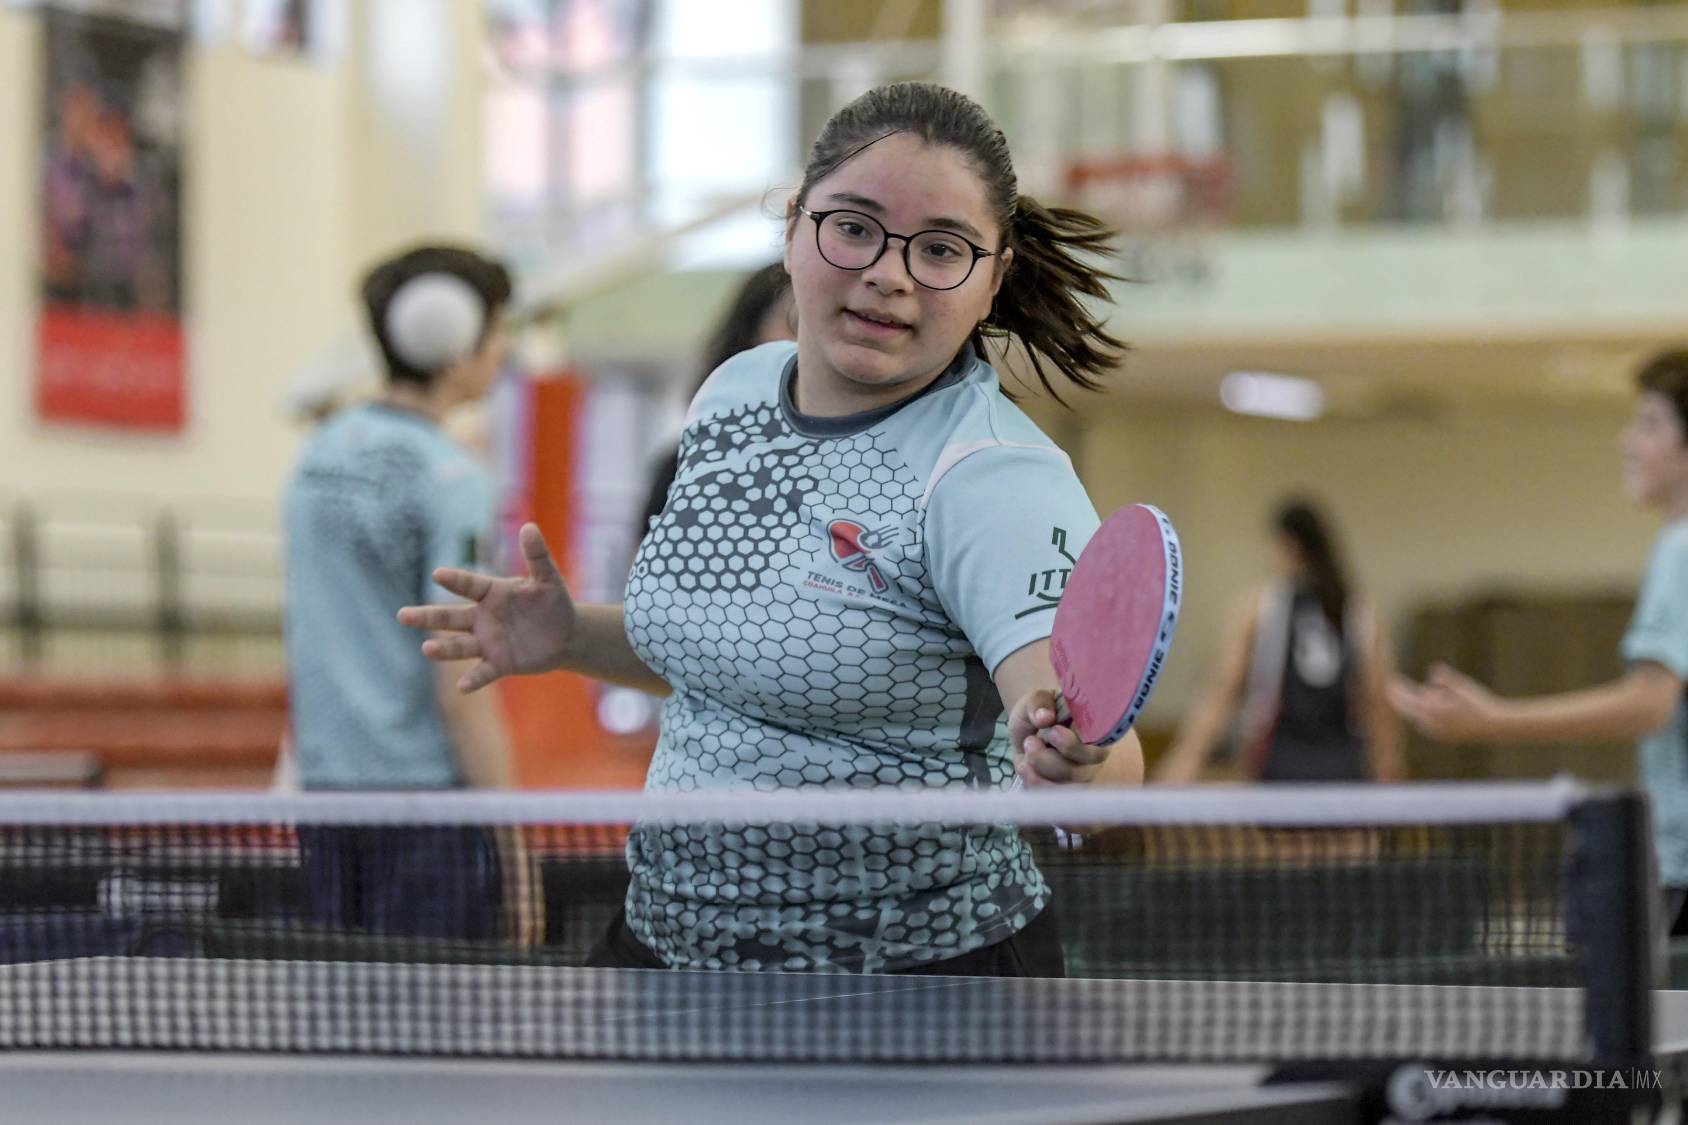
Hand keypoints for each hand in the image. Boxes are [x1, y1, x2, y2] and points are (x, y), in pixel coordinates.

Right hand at [397, 522, 576, 692]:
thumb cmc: (553, 602)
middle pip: (450, 617)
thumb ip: (537, 555)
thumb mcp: (548, 578)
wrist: (565, 634)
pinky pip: (483, 672)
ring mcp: (488, 642)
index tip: (438, 574)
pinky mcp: (500, 664)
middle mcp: (482, 617)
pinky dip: (473, 679)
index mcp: (491, 593)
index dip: (455, 580)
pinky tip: (462, 686)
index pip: (469, 585)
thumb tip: (529, 527)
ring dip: (444, 649)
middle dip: (427, 617)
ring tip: (427, 649)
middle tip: (403, 616)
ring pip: (459, 645)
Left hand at [1007, 689, 1108, 785]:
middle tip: (1031, 741)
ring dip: (1038, 770)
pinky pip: (1049, 799)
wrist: (1027, 729)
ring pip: (1062, 789)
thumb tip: (1044, 717)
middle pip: (1077, 773)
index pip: (1097, 750)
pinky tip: (1024, 766)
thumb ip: (1041, 703)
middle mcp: (1091, 762)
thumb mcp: (1037, 699)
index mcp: (1095, 735)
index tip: (1053, 731)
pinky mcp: (1060, 793)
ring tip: (1026, 749)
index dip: (1074, 746)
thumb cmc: (1039, 712)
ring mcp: (1078, 780)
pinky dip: (1033, 782)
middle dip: (1048, 759)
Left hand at [1386, 663, 1501, 742]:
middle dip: (1400, 699)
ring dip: (1413, 707)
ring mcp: (1437, 733)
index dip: (1398, 690)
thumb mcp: (1463, 686)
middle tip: (1391, 688)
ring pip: (1417, 718)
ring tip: (1414, 696)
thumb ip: (1446, 678)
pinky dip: (1422, 715)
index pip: (1408, 700)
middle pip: (1409, 710)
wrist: (1495, 727)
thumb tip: (1433, 670)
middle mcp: (1432, 725)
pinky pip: (1426, 724)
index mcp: (1434, 712)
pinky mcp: (1443, 737)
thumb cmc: (1480, 703)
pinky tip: (1423, 709)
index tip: (1391, 682)